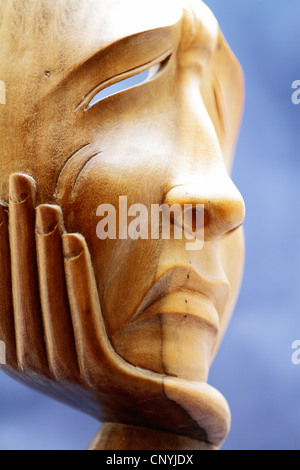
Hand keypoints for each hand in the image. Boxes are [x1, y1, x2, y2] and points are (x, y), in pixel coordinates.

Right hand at [0, 173, 111, 410]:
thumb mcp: (79, 346)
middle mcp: (36, 364)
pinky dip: (75, 279)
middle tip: (17, 182)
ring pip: (47, 299)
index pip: (3, 290)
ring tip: (41, 203)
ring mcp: (67, 374)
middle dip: (13, 231)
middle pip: (19, 286)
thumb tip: (53, 263)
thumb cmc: (121, 377)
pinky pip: (85, 319)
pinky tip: (75, 239)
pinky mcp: (103, 376)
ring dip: (41, 249)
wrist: (159, 428)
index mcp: (24, 354)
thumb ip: (57, 315)